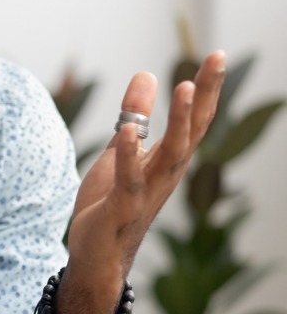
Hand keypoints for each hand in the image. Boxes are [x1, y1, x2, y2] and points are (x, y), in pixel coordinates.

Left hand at [57, 51, 225, 313]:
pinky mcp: (121, 209)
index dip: (205, 90)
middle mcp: (164, 176)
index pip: (192, 121)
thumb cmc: (110, 205)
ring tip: (182, 86)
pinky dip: (128, 155)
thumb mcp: (120, 153)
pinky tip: (127, 130)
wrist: (96, 258)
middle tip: (216, 59)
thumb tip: (146, 75)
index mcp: (166, 161)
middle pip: (191, 131)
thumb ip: (135, 118)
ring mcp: (146, 193)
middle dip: (204, 96)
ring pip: (170, 155)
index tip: (216, 55)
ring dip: (178, 121)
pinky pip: (128, 180)